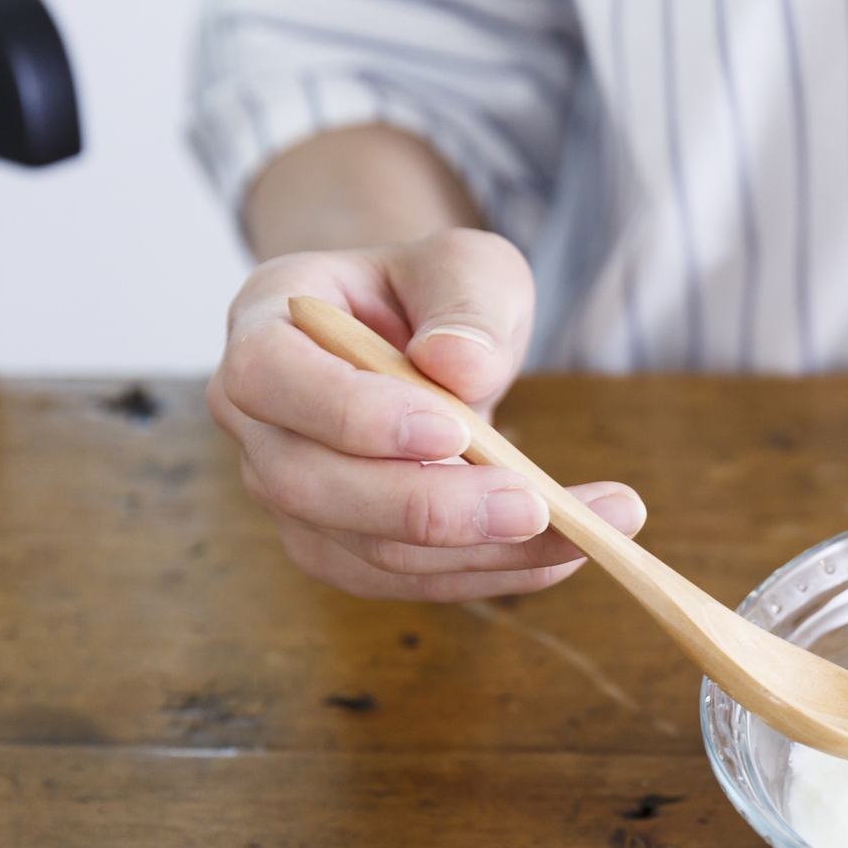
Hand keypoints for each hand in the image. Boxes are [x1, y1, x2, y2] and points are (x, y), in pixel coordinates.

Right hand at [207, 229, 644, 600]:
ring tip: (589, 530)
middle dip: (431, 508)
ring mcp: (290, 496)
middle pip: (313, 487)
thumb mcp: (466, 266)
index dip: (354, 414)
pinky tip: (566, 549)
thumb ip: (465, 303)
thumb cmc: (434, 294)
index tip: (453, 431)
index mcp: (262, 326)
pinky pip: (410, 581)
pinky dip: (492, 572)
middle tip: (536, 507)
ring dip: (483, 553)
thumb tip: (459, 368)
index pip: (272, 378)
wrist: (422, 340)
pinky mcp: (341, 548)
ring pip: (371, 552)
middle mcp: (258, 422)